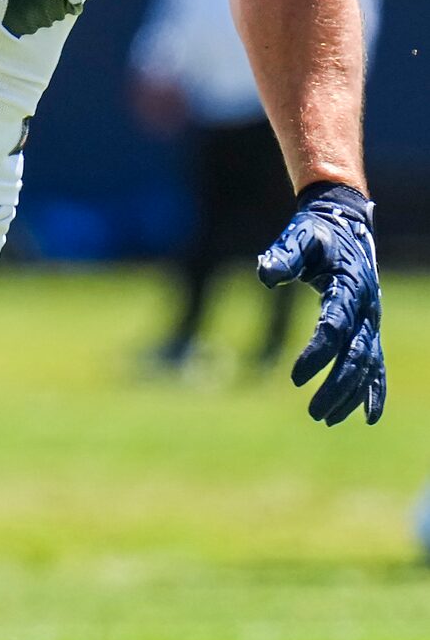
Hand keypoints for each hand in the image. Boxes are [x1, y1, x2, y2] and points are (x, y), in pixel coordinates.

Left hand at [258, 183, 384, 424]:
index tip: (295, 378)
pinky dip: (373, 389)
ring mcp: (371, 318)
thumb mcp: (297, 239)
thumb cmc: (315, 232)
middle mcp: (366, 307)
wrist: (343, 221)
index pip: (334, 329)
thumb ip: (282, 257)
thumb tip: (265, 276)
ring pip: (367, 365)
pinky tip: (366, 416)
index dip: (317, 355)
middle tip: (313, 413)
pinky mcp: (369, 325)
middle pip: (355, 356)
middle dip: (337, 387)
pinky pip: (375, 363)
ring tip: (326, 418)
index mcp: (348, 287)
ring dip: (350, 394)